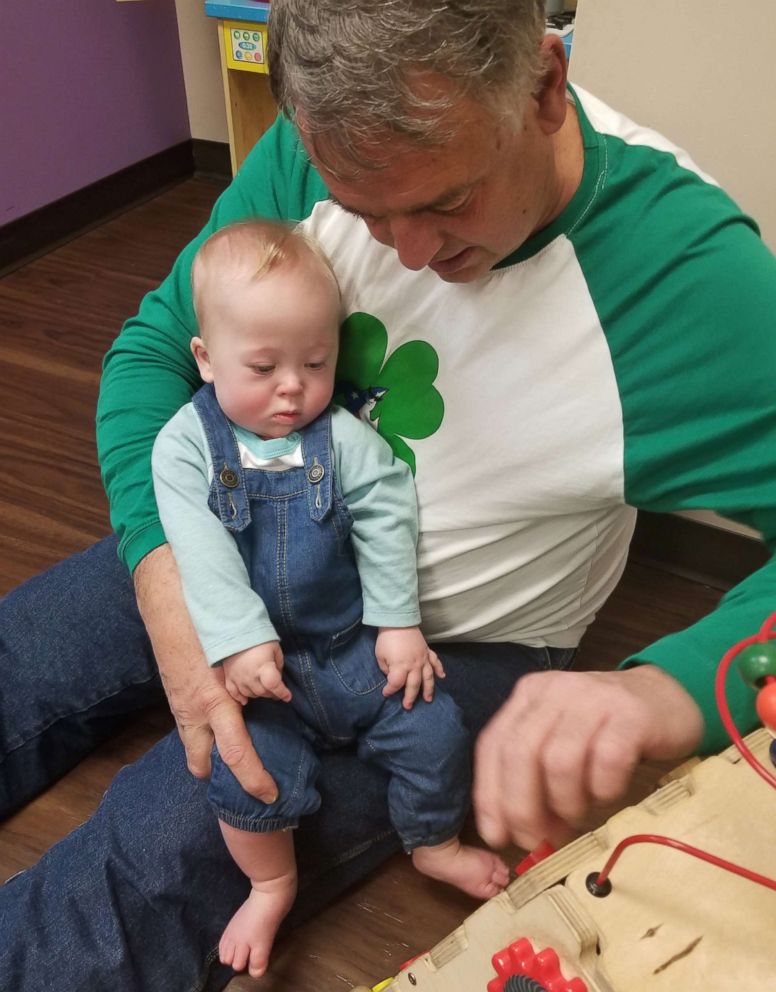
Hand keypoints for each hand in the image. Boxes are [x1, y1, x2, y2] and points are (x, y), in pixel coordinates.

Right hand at [134, 545, 278, 801]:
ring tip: (236, 746)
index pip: (236, 751)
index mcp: (213, 699)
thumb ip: (262, 668)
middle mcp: (192, 710)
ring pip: (193, 747)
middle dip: (222, 774)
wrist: (166, 596)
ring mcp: (179, 705)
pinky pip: (191, 725)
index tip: (271, 795)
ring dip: (210, 752)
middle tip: (246, 773)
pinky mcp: (174, 696)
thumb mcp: (241, 643)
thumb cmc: (207, 616)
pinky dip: (206, 729)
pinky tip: (223, 717)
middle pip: (203, 764)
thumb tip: (281, 691)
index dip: (253, 778)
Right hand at [222, 642, 291, 704]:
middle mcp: (250, 676)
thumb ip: (278, 665)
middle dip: (272, 693)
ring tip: (263, 690)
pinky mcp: (229, 677)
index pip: (274, 686)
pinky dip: (240, 698)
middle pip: (263, 692)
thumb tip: (278, 677)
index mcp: (264, 668)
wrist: (235, 631)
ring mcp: (238, 678)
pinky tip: (245, 701)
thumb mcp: (275, 649)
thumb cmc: (259, 639)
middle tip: (276, 690)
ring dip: (259, 694)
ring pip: (250, 694)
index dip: (282, 693)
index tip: (288, 697)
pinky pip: (234, 693)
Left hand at [376, 627, 445, 708]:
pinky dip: (440, 669)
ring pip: (428, 677)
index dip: (390, 690)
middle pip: (414, 685)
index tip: (385, 693)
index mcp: (400, 666)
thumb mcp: (380, 656)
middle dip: (410, 697)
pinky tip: (442, 676)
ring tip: (428, 700)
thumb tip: (391, 676)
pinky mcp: (427, 651)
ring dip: (428, 689)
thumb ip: (386, 669)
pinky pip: (436, 662)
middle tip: (407, 707)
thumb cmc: (386, 639)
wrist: (398, 620)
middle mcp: (414, 665)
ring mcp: (423, 658)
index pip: (396, 684)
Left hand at [473, 665, 703, 849]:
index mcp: (529, 695)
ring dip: (565, 802)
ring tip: (579, 815)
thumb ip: (535, 776)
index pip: (493, 745)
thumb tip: (519, 833)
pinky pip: (606, 762)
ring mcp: (593, 698)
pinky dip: (603, 790)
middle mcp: (555, 691)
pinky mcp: (630, 714)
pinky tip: (608, 794)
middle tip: (539, 840)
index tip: (496, 836)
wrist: (669, 696)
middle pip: (521, 753)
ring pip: (559, 761)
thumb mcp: (562, 740)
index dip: (489, 795)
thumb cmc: (607, 729)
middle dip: (523, 807)